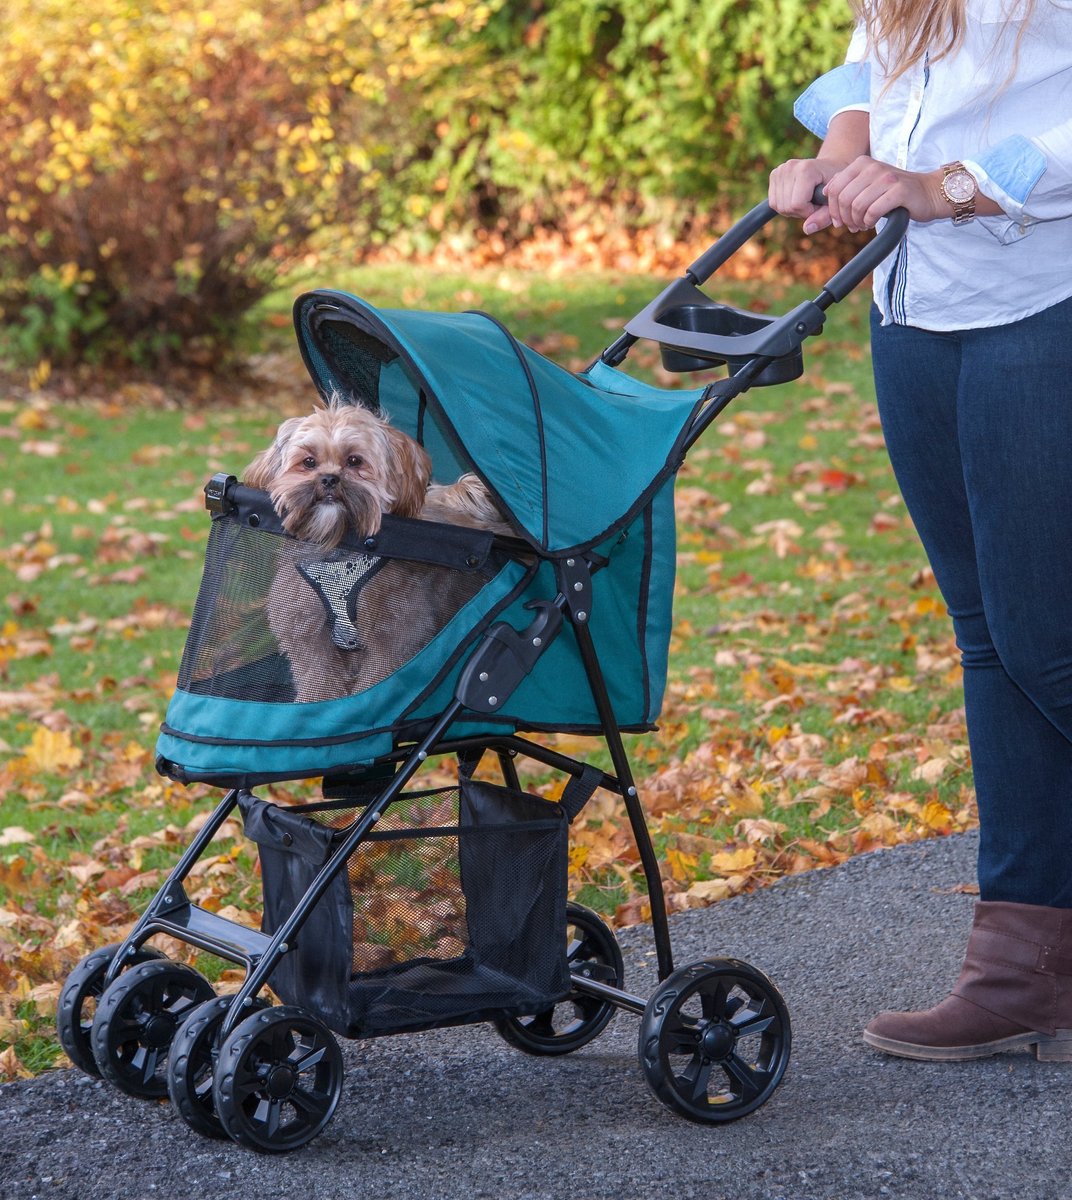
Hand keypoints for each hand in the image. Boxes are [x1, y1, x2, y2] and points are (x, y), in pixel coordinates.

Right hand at [768, 158, 846, 233]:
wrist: (829, 168)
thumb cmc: (834, 186)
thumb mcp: (834, 203)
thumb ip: (823, 218)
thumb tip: (806, 230)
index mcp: (805, 169)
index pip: (796, 204)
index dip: (808, 212)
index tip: (819, 205)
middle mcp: (790, 166)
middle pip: (786, 206)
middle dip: (800, 212)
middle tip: (813, 203)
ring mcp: (780, 169)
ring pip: (778, 206)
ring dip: (792, 210)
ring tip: (806, 200)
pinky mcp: (774, 174)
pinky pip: (773, 203)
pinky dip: (784, 206)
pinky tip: (796, 198)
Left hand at [823, 156, 946, 230]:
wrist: (928, 192)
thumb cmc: (894, 193)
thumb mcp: (867, 184)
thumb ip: (846, 186)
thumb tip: (824, 193)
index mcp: (862, 163)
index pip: (833, 189)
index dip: (832, 210)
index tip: (839, 221)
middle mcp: (873, 167)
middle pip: (843, 199)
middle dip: (844, 218)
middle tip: (852, 226)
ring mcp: (887, 177)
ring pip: (856, 206)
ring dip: (857, 222)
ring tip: (863, 225)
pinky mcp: (899, 191)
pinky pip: (873, 211)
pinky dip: (869, 222)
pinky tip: (872, 223)